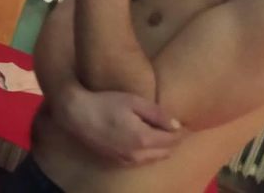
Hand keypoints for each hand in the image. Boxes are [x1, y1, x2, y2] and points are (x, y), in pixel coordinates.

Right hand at [53, 85, 183, 165]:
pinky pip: (142, 160)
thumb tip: (177, 124)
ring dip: (162, 147)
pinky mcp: (118, 162)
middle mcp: (139, 155)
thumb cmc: (106, 103)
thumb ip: (157, 113)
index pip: (173, 140)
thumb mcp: (134, 101)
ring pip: (155, 158)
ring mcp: (128, 161)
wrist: (78, 115)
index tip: (185, 121)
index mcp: (144, 139)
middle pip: (166, 152)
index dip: (181, 131)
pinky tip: (145, 138)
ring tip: (162, 130)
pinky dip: (150, 152)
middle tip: (174, 125)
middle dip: (174, 140)